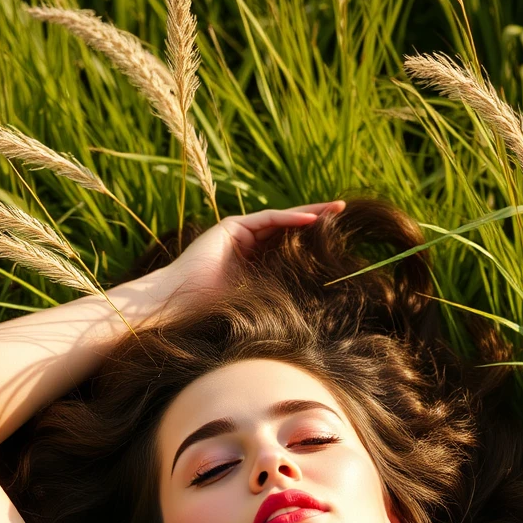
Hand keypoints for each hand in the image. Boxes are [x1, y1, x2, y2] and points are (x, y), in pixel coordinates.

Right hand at [144, 201, 346, 301]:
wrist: (178, 303)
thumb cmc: (213, 312)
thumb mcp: (258, 299)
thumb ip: (278, 291)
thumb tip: (315, 305)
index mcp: (252, 264)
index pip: (288, 247)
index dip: (312, 242)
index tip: (338, 242)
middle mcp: (245, 244)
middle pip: (288, 229)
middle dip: (316, 220)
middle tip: (343, 213)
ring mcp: (238, 233)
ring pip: (281, 220)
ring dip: (309, 213)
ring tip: (335, 211)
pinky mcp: (231, 227)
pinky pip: (267, 220)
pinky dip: (290, 219)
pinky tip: (313, 220)